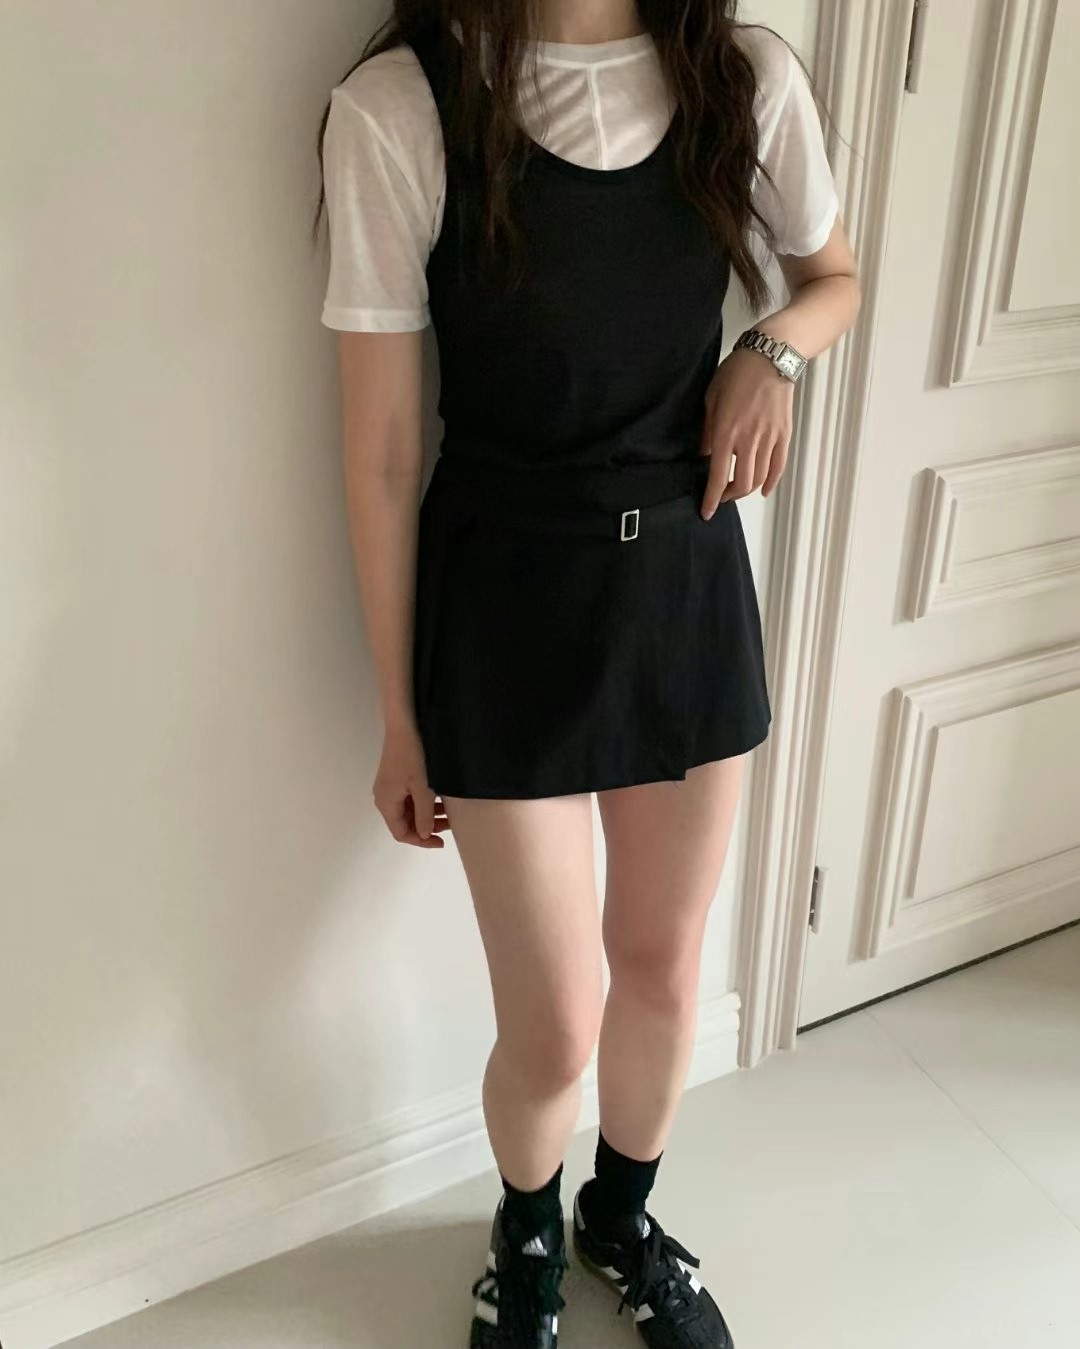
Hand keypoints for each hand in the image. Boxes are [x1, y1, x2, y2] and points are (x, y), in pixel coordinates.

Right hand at [373, 721, 448, 847]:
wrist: (405, 725)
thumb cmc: (412, 755)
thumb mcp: (422, 788)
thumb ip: (424, 815)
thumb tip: (424, 835)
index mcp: (386, 803)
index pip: (401, 833)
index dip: (420, 841)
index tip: (440, 842)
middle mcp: (384, 797)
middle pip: (405, 822)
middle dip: (426, 827)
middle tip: (449, 826)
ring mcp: (390, 786)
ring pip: (409, 810)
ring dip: (428, 814)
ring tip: (449, 813)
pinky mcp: (397, 777)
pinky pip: (410, 797)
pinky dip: (424, 802)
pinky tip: (441, 799)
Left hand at [700, 349, 794, 517]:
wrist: (769, 357)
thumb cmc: (736, 374)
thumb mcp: (711, 399)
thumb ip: (708, 430)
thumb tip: (705, 454)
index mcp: (726, 433)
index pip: (718, 477)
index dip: (712, 499)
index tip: (706, 512)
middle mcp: (748, 440)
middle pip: (742, 483)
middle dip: (729, 496)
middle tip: (721, 496)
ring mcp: (769, 438)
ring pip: (760, 478)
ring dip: (747, 490)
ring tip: (738, 489)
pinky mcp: (784, 434)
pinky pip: (778, 466)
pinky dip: (771, 482)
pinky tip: (763, 489)